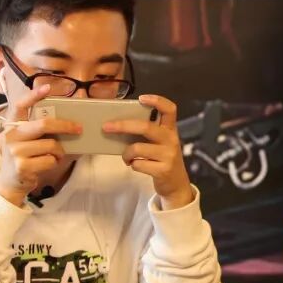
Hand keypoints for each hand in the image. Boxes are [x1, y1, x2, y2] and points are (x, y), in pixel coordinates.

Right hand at [0, 84, 80, 205]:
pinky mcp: (22, 166)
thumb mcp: (27, 140)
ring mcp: (14, 151)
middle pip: (44, 124)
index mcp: (12, 125)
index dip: (33, 96)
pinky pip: (50, 159)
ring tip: (57, 154)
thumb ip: (39, 129)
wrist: (11, 183)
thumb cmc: (25, 157)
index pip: (20, 105)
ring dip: (60, 151)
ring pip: (50, 144)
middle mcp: (11, 136)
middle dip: (65, 126)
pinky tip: (49, 163)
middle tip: (78, 129)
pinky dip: (55, 161)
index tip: (47, 87)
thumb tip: (69, 120)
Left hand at [103, 94, 193, 208]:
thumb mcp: (161, 142)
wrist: (176, 184)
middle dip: (123, 125)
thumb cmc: (163, 159)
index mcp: (170, 129)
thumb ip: (149, 132)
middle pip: (146, 127)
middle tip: (106, 127)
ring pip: (137, 148)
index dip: (157, 101)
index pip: (170, 109)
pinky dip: (132, 165)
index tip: (141, 98)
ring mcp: (168, 155)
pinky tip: (135, 165)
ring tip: (126, 157)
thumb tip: (119, 124)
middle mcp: (171, 140)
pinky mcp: (163, 170)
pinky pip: (138, 164)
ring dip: (126, 153)